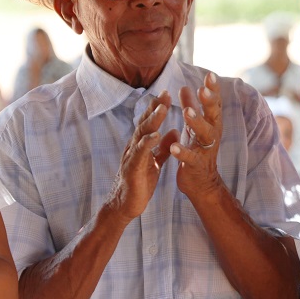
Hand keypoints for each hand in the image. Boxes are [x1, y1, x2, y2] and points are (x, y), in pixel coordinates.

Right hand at [108, 92, 175, 220]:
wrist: (125, 206)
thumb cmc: (140, 183)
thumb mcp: (155, 161)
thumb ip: (162, 147)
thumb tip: (174, 130)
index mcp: (140, 145)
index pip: (148, 122)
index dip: (156, 108)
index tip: (166, 92)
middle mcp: (134, 147)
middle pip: (145, 123)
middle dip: (155, 108)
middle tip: (165, 92)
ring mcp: (132, 157)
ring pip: (141, 135)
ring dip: (152, 121)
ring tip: (163, 108)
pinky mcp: (132, 170)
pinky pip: (140, 154)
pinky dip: (147, 143)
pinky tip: (155, 135)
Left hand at [170, 72, 223, 197]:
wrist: (201, 181)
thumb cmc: (197, 149)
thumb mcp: (195, 126)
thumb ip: (191, 106)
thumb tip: (185, 86)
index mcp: (211, 123)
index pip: (214, 103)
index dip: (213, 90)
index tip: (210, 75)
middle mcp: (212, 134)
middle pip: (213, 115)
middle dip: (209, 102)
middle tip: (203, 90)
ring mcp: (206, 149)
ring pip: (204, 134)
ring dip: (196, 122)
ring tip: (186, 112)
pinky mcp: (196, 164)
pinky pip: (191, 157)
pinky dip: (183, 151)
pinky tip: (173, 146)